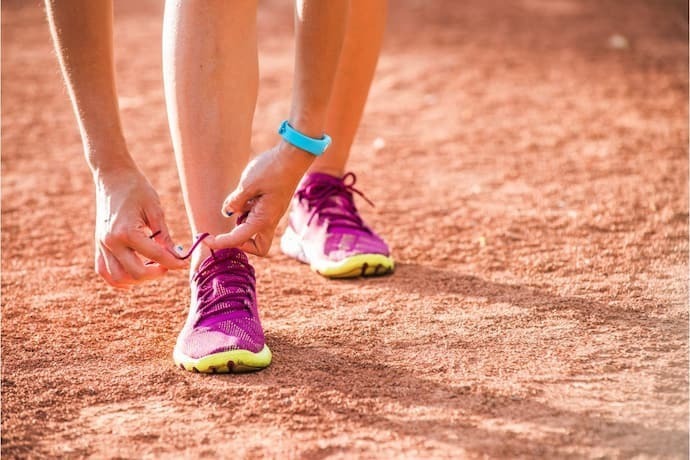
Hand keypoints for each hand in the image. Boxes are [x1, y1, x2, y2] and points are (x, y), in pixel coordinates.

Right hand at [94, 166, 186, 287]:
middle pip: (135, 273)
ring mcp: (101, 245)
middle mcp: (110, 242)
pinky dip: (119, 277)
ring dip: (137, 279)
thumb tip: (176, 256)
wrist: (113, 176)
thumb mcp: (155, 210)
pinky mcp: (98, 245)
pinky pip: (105, 271)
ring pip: (118, 278)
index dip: (174, 262)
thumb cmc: (137, 188)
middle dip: (156, 274)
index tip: (185, 263)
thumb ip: (164, 236)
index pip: (155, 256)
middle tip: (168, 264)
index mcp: (126, 231)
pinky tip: (134, 272)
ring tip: (152, 268)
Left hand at [205, 143, 312, 255]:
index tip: (205, 239)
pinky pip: (257, 216)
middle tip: (225, 231)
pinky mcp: (271, 206)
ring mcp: (272, 214)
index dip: (220, 242)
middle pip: (258, 247)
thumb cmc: (272, 169)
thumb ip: (235, 201)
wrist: (293, 157)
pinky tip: (245, 194)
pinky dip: (247, 211)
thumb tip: (228, 212)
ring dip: (242, 223)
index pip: (238, 240)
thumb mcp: (248, 184)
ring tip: (238, 200)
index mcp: (263, 219)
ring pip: (256, 231)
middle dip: (241, 244)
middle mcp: (269, 220)